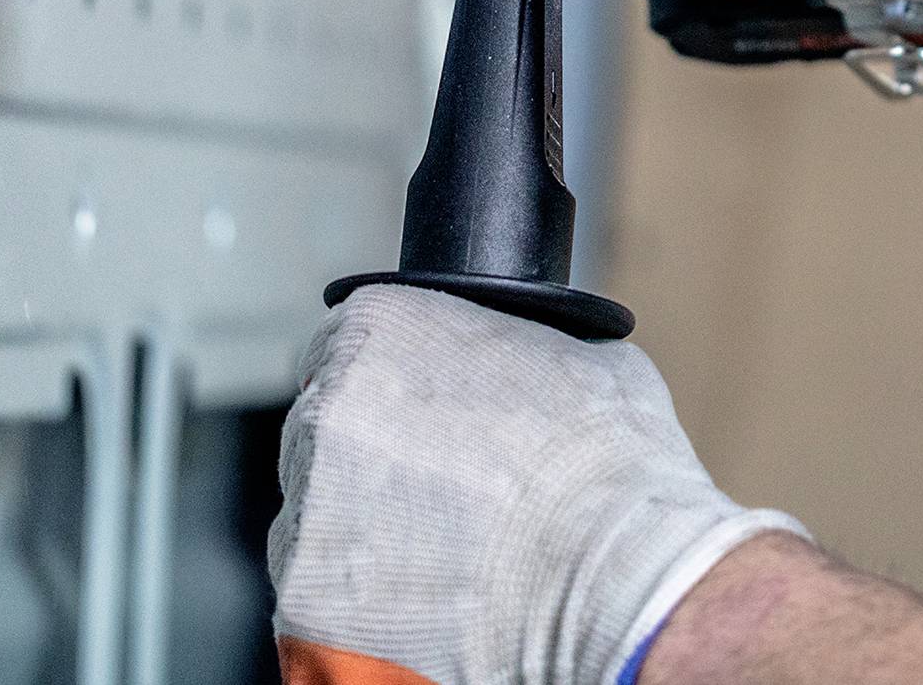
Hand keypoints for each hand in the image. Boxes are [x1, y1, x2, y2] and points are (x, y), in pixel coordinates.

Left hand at [268, 287, 804, 684]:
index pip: (344, 343)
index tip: (408, 412)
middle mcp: (327, 402)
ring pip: (315, 511)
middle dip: (368, 457)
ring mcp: (309, 501)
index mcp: (381, 324)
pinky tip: (425, 596)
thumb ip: (509, 346)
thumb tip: (510, 359)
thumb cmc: (608, 461)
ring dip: (361, 527)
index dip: (381, 381)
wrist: (616, 572)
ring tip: (444, 550)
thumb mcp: (573, 352)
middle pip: (323, 427)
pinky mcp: (306, 594)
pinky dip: (359, 598)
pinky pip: (317, 590)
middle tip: (437, 489)